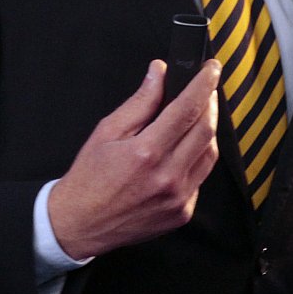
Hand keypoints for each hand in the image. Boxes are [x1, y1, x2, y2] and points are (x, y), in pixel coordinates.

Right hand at [48, 58, 221, 259]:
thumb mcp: (107, 131)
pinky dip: (197, 158)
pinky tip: (184, 149)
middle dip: (210, 103)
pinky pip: (201, 177)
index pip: (187, 109)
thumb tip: (159, 73)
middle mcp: (167, 177)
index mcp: (146, 153)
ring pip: (210, 154)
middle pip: (206, 130)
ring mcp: (178, 198)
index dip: (203, 84)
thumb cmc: (89, 178)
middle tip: (206, 88)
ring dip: (207, 130)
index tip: (212, 69)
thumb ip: (139, 102)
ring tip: (196, 116)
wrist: (81, 224)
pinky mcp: (182, 213)